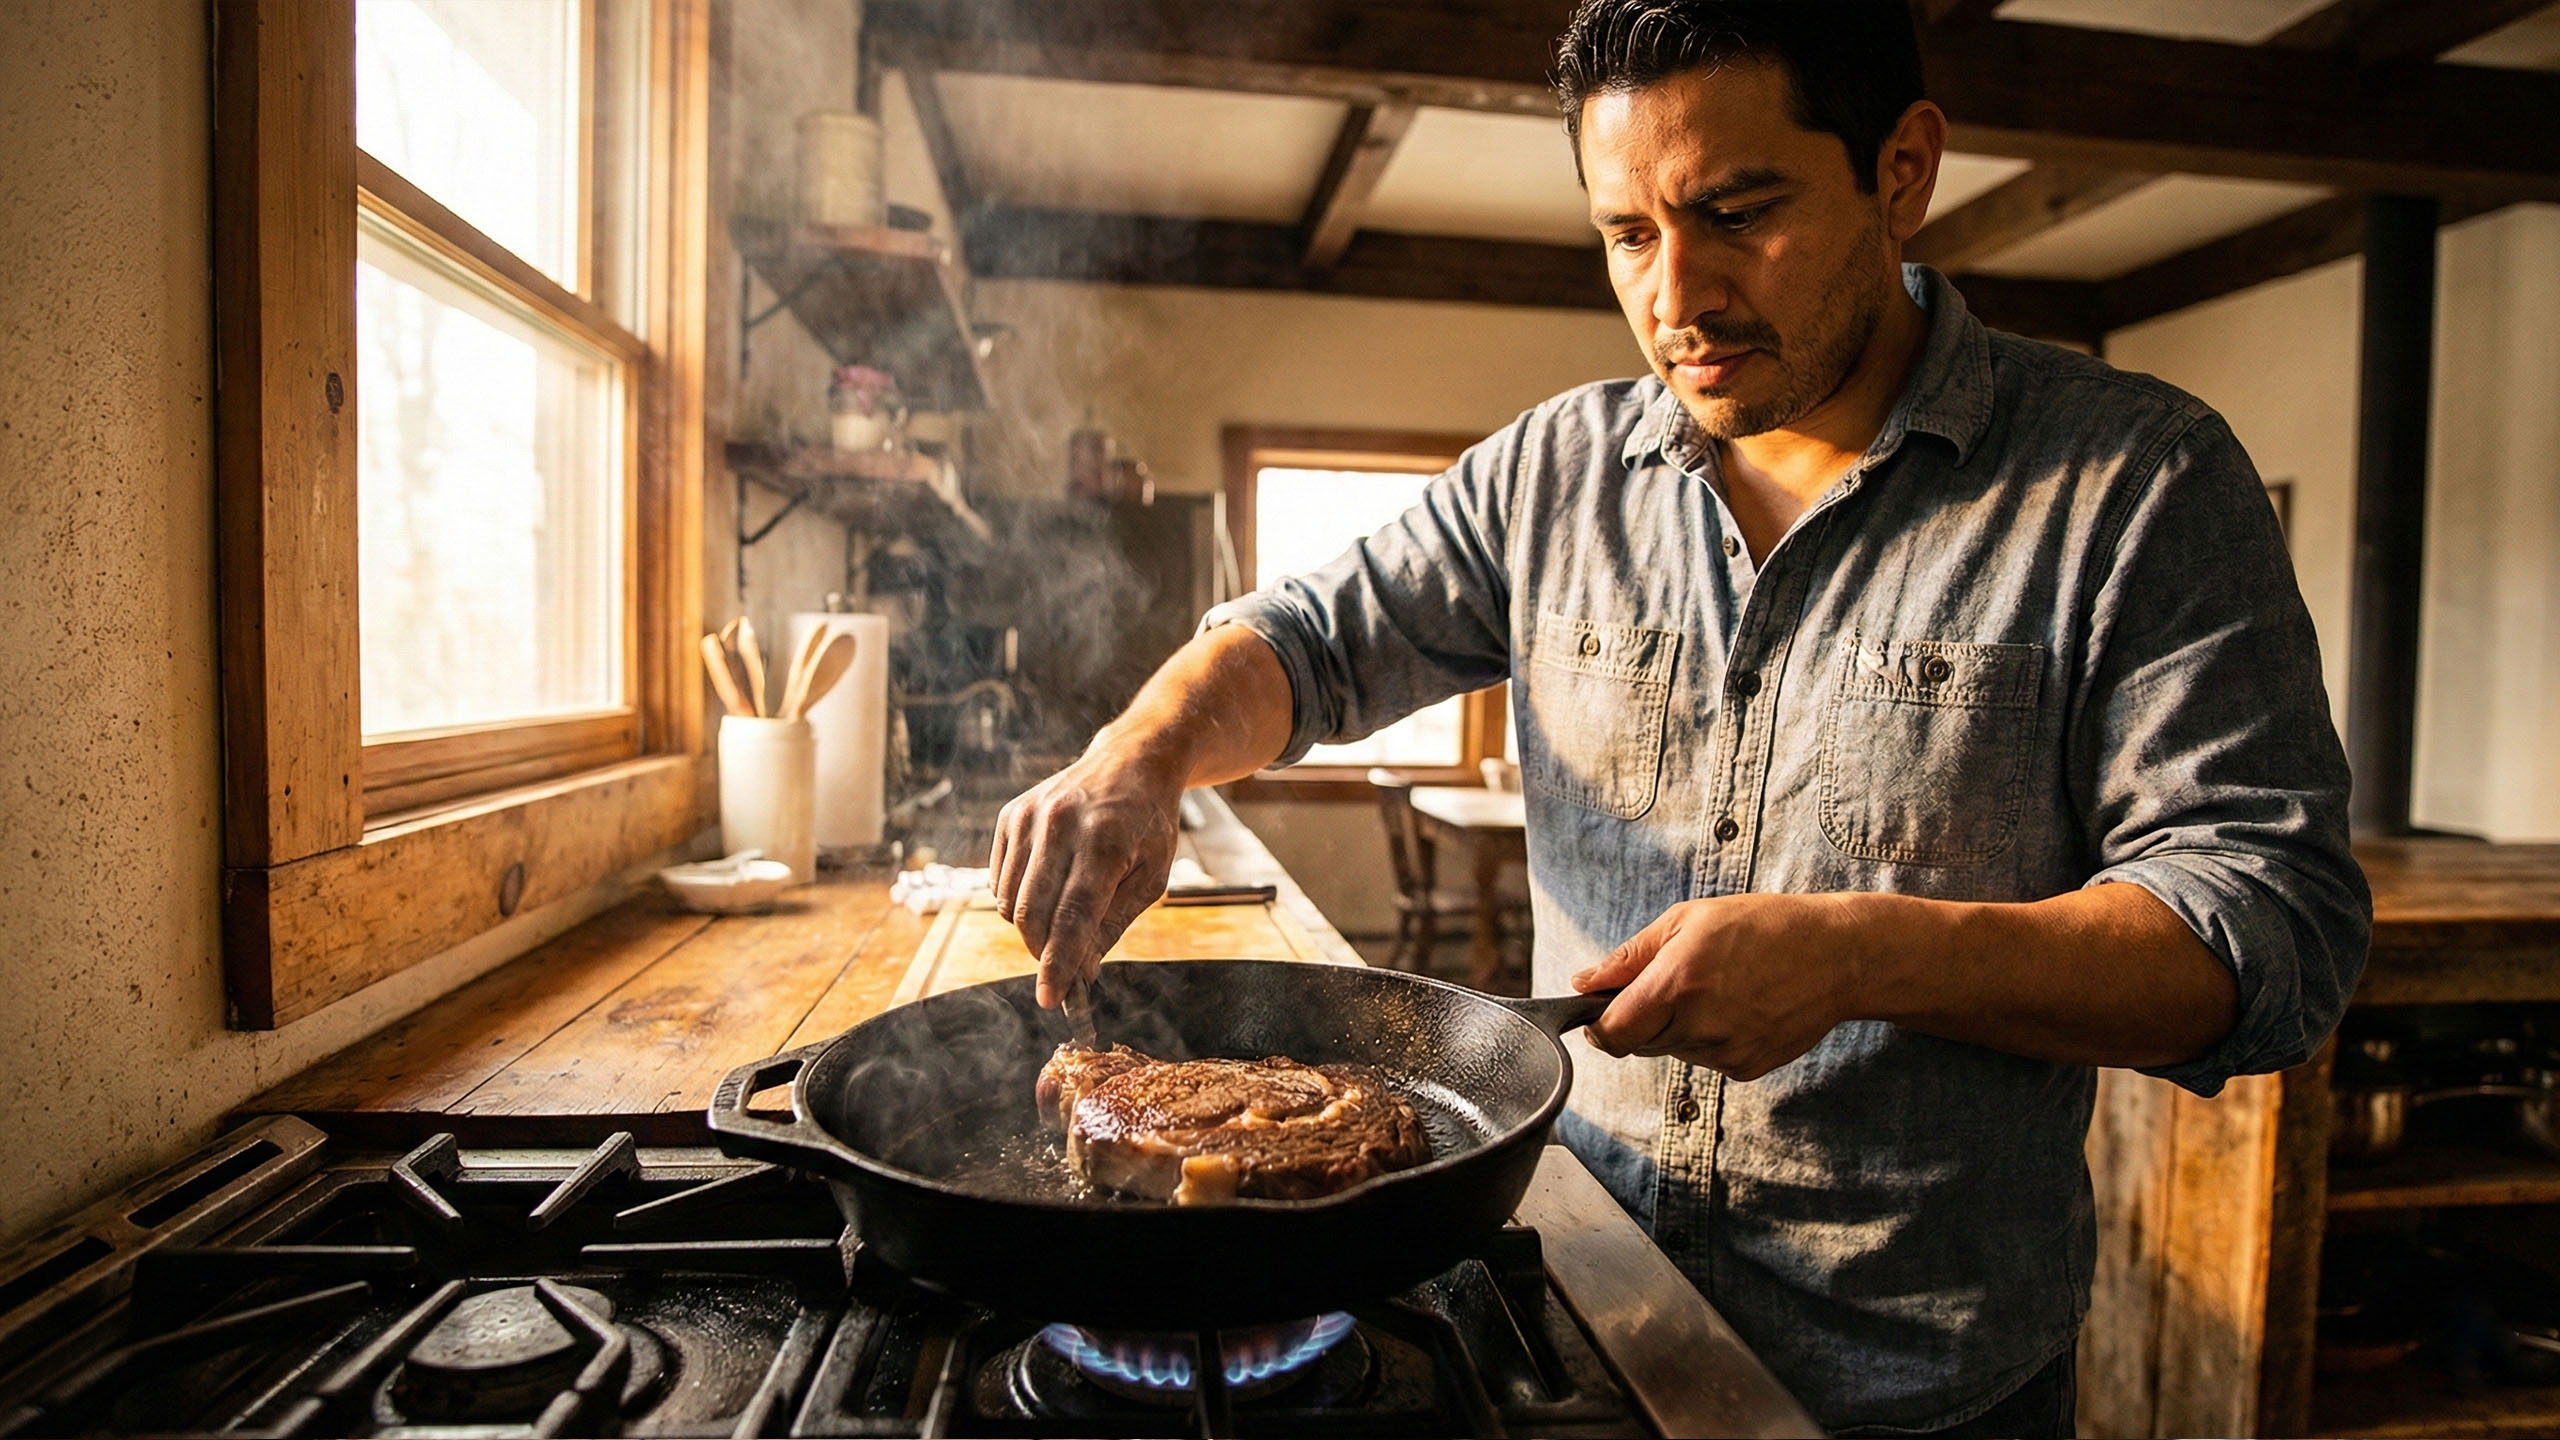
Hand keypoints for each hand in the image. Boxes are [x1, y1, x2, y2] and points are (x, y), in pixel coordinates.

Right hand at [990, 746, 1183, 1007]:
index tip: (1050, 999)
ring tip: (1062, 919)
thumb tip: (1080, 972)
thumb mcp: (1152, 877)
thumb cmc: (1148, 826)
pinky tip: (1046, 889)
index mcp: (1105, 842)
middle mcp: (1062, 825)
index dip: (1058, 963)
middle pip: (1033, 913)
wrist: (1131, 762)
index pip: (1073, 916)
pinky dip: (1016, 901)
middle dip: (1043, 952)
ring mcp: (1030, 816)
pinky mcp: (1010, 814)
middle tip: (1064, 966)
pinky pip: (997, 880)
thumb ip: (1113, 925)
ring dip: (1030, 929)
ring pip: (1008, 901)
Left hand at [1571, 892, 1885, 1079]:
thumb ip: (1629, 957)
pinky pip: (1707, 1059)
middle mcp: (1700, 1025)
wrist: (1837, 955)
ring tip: (1716, 988)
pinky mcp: (1748, 1068)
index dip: (1599, 1026)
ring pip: (1673, 1052)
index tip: (1600, 1013)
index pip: (1611, 1033)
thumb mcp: (1687, 920)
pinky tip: (1739, 1006)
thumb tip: (1582, 982)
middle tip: (1675, 983)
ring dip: (1677, 1028)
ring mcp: (1726, 1052)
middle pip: (1638, 1044)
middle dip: (1641, 1020)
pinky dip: (1709, 1038)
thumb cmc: (1762, 926)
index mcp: (1677, 983)